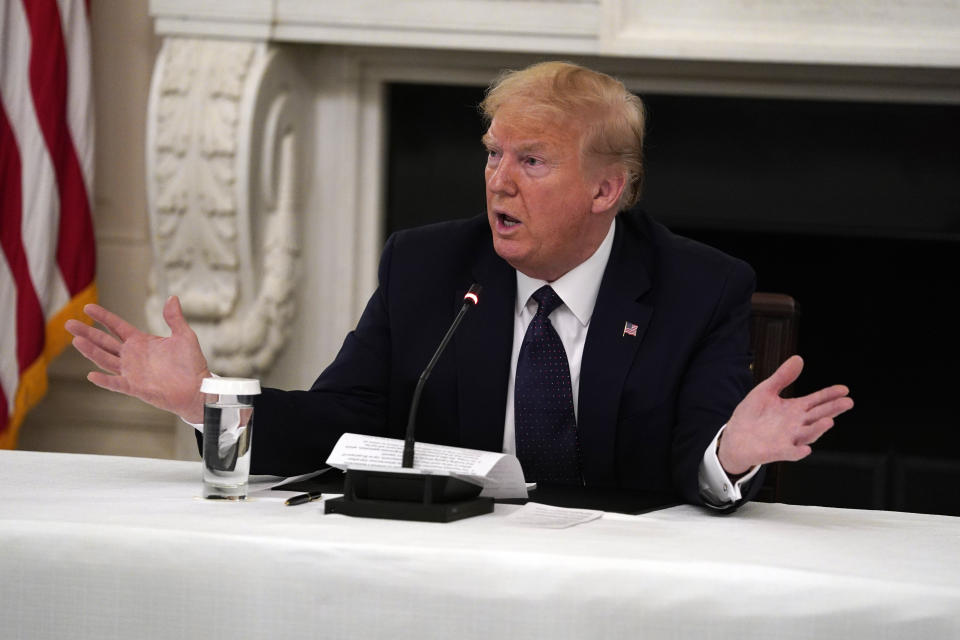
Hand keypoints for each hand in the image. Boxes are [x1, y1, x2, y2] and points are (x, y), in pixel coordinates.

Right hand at [66, 296, 210, 422]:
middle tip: (68, 323)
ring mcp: (131, 372)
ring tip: (76, 340)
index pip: (116, 327)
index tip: (87, 307)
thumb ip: (174, 318)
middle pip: (104, 342)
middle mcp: (132, 356)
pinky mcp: (135, 387)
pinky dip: (104, 380)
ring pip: (105, 360)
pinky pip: (116, 384)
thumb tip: (172, 298)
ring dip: (91, 351)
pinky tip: (91, 375)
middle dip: (87, 332)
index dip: (103, 317)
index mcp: (141, 342)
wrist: (197, 388)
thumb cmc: (191, 364)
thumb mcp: (184, 336)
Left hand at [718, 355, 853, 475]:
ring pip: (808, 434)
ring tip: (829, 421)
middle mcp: (796, 424)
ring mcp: (789, 438)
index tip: (844, 389)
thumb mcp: (766, 391)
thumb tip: (798, 358)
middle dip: (833, 409)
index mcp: (795, 409)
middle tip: (847, 402)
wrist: (735, 437)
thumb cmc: (752, 414)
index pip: (817, 400)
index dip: (830, 394)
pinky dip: (798, 451)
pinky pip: (790, 452)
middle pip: (818, 415)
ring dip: (818, 429)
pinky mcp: (777, 451)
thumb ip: (782, 377)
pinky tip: (805, 449)